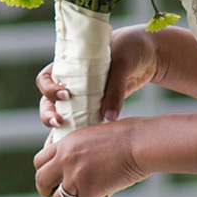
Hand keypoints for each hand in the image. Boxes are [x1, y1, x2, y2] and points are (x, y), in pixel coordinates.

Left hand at [34, 118, 149, 196]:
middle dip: (43, 190)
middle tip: (49, 195)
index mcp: (66, 143)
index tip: (50, 177)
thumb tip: (85, 163)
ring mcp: (76, 177)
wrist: (140, 142)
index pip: (40, 160)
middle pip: (41, 180)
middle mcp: (65, 160)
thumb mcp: (95, 135)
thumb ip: (84, 149)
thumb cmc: (127, 134)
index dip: (43, 171)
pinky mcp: (90, 191)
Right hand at [36, 25, 161, 129]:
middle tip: (58, 122)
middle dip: (48, 113)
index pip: (46, 78)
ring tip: (61, 140)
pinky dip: (78, 135)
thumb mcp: (122, 63)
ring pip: (64, 114)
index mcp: (70, 64)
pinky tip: (75, 148)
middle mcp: (72, 81)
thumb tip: (108, 117)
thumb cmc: (130, 48)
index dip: (50, 88)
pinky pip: (83, 122)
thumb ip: (115, 88)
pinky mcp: (98, 106)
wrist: (149, 53)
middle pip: (49, 101)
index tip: (66, 95)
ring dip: (60, 127)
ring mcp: (84, 96)